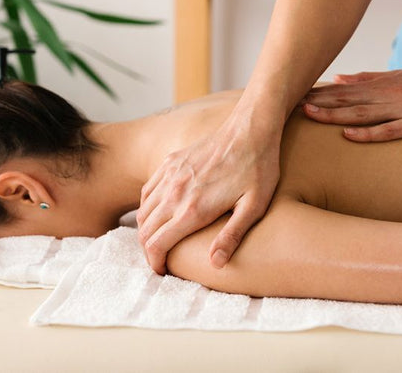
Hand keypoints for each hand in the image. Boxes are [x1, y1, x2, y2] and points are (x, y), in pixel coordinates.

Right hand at [136, 114, 280, 274]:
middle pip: (144, 231)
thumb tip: (215, 264)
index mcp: (193, 209)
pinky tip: (160, 213)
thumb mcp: (254, 207)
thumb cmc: (258, 169)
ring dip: (146, 230)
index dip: (155, 264)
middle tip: (161, 260)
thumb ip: (232, 236)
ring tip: (160, 240)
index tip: (162, 272)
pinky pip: (148, 190)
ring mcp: (170, 175)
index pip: (157, 244)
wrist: (251, 129)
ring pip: (143, 211)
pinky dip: (147, 207)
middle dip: (149, 251)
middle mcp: (175, 193)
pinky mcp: (170, 162)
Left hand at [301, 66, 401, 141]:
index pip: (345, 89)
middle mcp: (390, 94)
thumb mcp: (401, 76)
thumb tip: (338, 79)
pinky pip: (390, 130)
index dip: (319, 92)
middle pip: (348, 99)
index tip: (294, 94)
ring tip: (310, 115)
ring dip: (335, 114)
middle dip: (319, 102)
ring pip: (363, 113)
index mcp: (384, 83)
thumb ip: (370, 79)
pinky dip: (368, 133)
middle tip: (290, 104)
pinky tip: (349, 135)